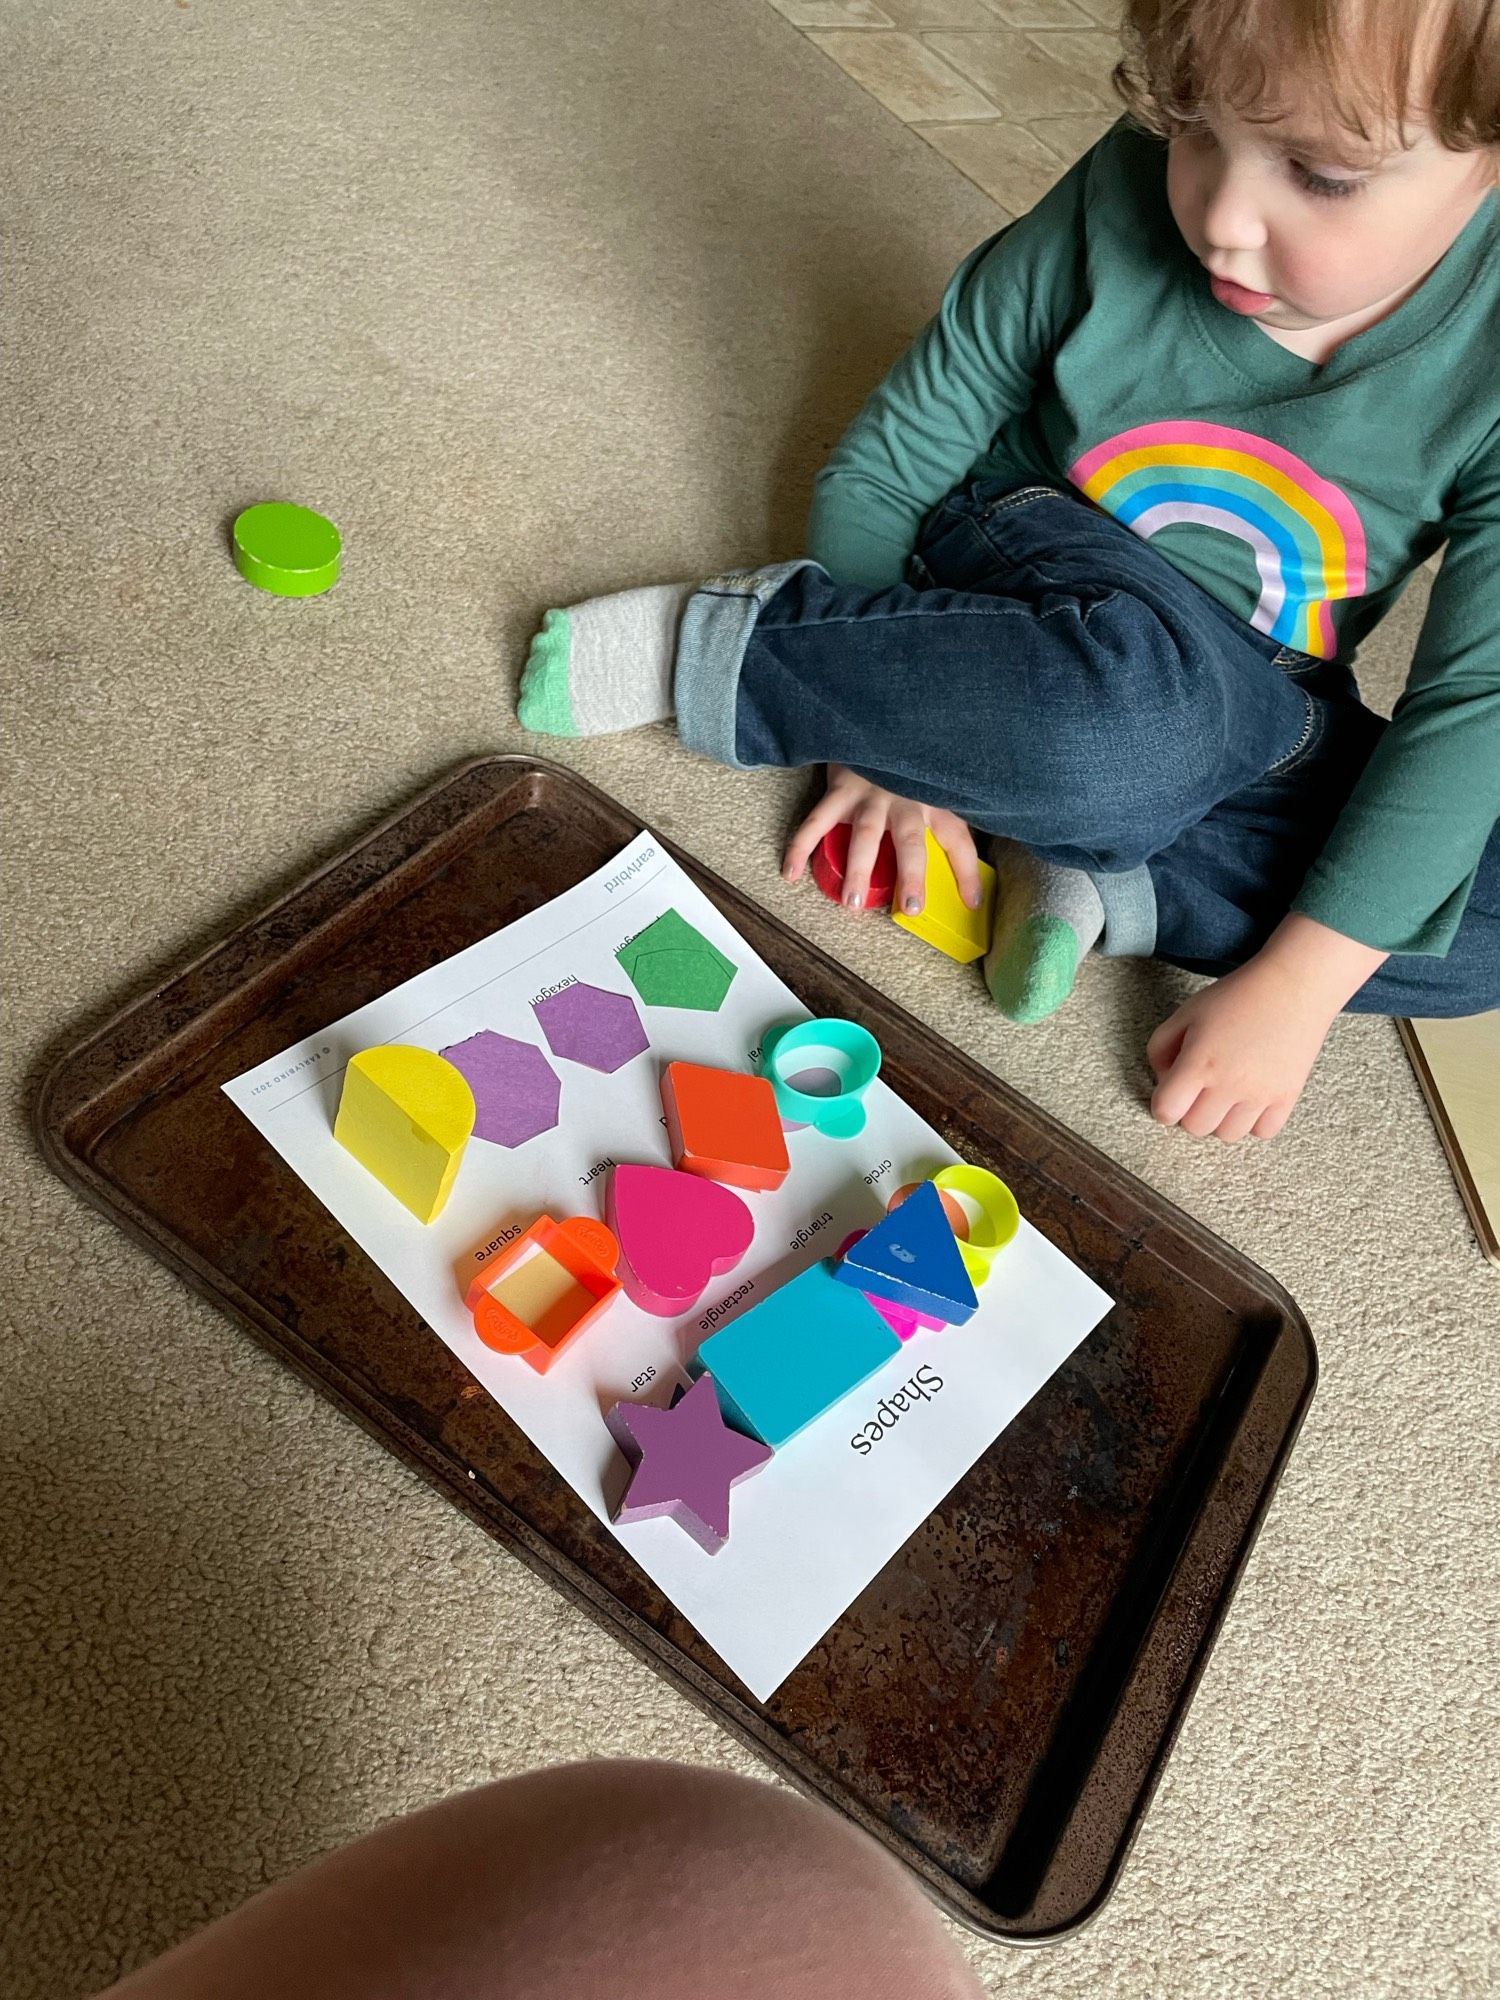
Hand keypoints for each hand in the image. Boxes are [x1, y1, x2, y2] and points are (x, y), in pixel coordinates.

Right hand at [781, 765, 981, 916]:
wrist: (876, 717)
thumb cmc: (910, 762)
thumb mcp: (936, 782)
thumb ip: (947, 812)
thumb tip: (962, 856)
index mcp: (934, 800)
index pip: (957, 839)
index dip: (968, 871)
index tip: (972, 902)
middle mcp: (904, 798)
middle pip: (910, 840)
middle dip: (911, 874)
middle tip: (910, 908)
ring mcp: (870, 793)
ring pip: (865, 834)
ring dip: (858, 868)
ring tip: (851, 903)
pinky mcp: (840, 788)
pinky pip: (817, 821)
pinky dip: (801, 846)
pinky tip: (791, 873)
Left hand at [1145, 954, 1340, 1139]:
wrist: (1293, 986)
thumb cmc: (1237, 996)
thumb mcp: (1185, 1013)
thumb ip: (1160, 1049)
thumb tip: (1163, 1082)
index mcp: (1199, 1063)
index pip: (1166, 1111)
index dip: (1162, 1104)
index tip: (1171, 1093)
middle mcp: (1229, 1085)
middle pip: (1195, 1128)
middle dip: (1190, 1111)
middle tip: (1199, 1088)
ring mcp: (1260, 1095)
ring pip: (1227, 1135)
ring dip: (1220, 1119)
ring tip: (1226, 1092)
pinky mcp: (1287, 1097)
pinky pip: (1263, 1133)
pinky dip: (1253, 1122)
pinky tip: (1250, 1098)